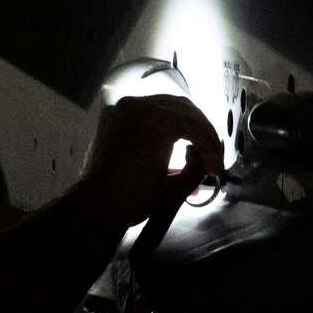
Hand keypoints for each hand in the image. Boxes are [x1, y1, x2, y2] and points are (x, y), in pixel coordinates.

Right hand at [80, 94, 224, 228]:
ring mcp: (142, 110)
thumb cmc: (114, 197)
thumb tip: (197, 162)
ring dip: (207, 140)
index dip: (188, 127)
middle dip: (201, 130)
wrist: (99, 207)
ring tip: (213, 166)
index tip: (200, 150)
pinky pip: (196, 129)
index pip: (164, 109)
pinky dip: (209, 147)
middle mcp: (129, 105)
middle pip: (180, 106)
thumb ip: (166, 159)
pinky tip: (212, 167)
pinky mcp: (157, 122)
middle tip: (211, 157)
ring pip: (190, 116)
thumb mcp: (141, 168)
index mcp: (120, 113)